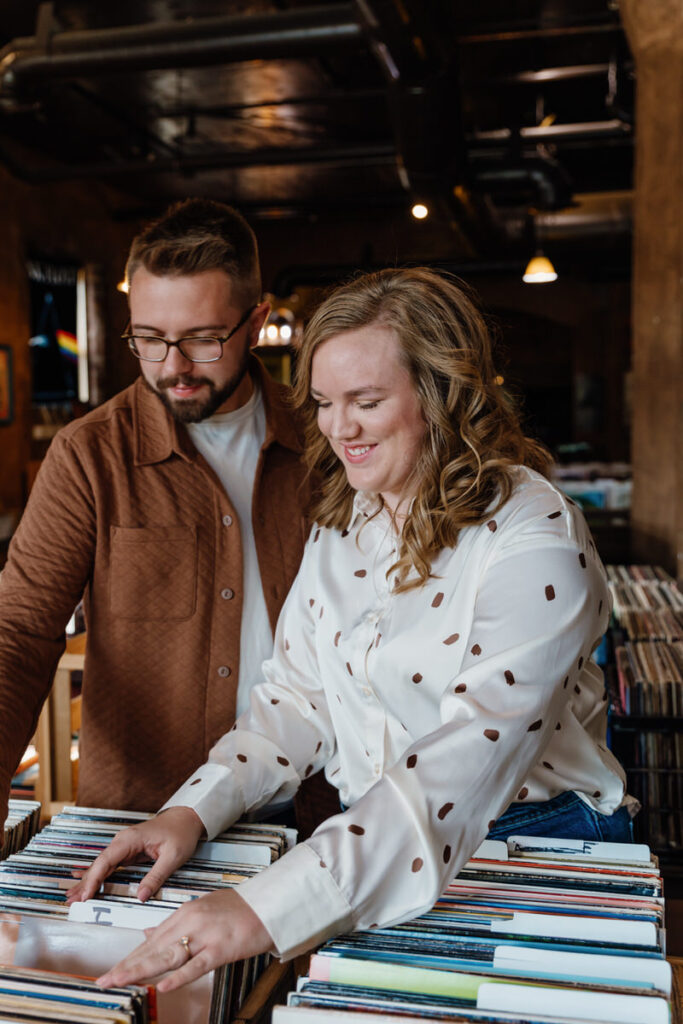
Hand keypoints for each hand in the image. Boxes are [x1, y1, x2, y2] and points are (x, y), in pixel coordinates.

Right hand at [66, 806, 204, 903]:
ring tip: (73, 898)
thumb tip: (141, 896)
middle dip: (85, 883)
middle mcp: (123, 842)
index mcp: (130, 839)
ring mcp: (124, 847)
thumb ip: (156, 876)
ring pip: (102, 866)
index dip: (93, 879)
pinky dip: (98, 878)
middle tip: (71, 902)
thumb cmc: (181, 832)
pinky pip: (110, 867)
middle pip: (99, 864)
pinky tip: (87, 887)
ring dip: (88, 882)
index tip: (86, 895)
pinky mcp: (128, 852)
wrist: (187, 818)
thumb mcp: (173, 856)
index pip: (106, 861)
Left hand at [96, 889, 273, 991]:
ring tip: (120, 981)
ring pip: (167, 956)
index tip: (112, 970)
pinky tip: (161, 985)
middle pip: (153, 948)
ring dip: (141, 970)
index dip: (130, 957)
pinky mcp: (220, 949)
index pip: (150, 940)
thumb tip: (146, 933)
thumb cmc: (237, 909)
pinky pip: (196, 965)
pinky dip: (178, 976)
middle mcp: (190, 922)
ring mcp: (205, 935)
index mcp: (184, 913)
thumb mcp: (201, 910)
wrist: (268, 904)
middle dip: (127, 966)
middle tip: (105, 980)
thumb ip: (173, 924)